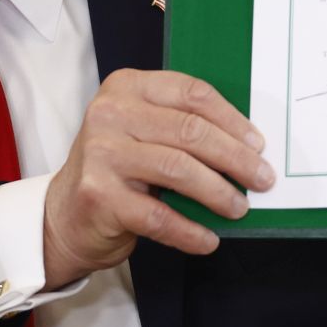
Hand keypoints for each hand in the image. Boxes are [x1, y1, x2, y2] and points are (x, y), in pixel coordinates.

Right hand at [40, 68, 272, 288]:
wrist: (64, 215)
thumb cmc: (118, 168)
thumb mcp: (143, 131)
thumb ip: (182, 126)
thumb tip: (248, 146)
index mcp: (126, 87)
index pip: (191, 94)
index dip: (232, 119)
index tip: (258, 144)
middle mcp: (110, 114)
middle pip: (190, 131)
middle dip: (235, 158)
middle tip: (262, 179)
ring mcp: (101, 154)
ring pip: (178, 170)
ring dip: (218, 193)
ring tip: (239, 208)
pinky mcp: (99, 196)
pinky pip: (159, 215)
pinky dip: (190, 231)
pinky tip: (208, 239)